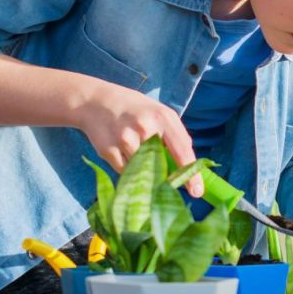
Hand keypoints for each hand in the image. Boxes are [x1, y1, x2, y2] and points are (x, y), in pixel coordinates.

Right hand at [76, 80, 203, 196]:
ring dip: (144, 171)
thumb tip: (188, 167)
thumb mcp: (160, 113)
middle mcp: (145, 128)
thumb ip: (176, 136)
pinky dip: (129, 169)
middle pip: (163, 166)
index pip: (182, 150)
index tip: (197, 191)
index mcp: (162, 117)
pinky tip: (123, 153)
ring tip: (136, 152)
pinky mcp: (108, 151)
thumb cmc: (135, 110)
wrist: (95, 101)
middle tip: (168, 182)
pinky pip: (126, 172)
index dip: (191, 174)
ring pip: (143, 171)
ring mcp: (125, 140)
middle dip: (166, 177)